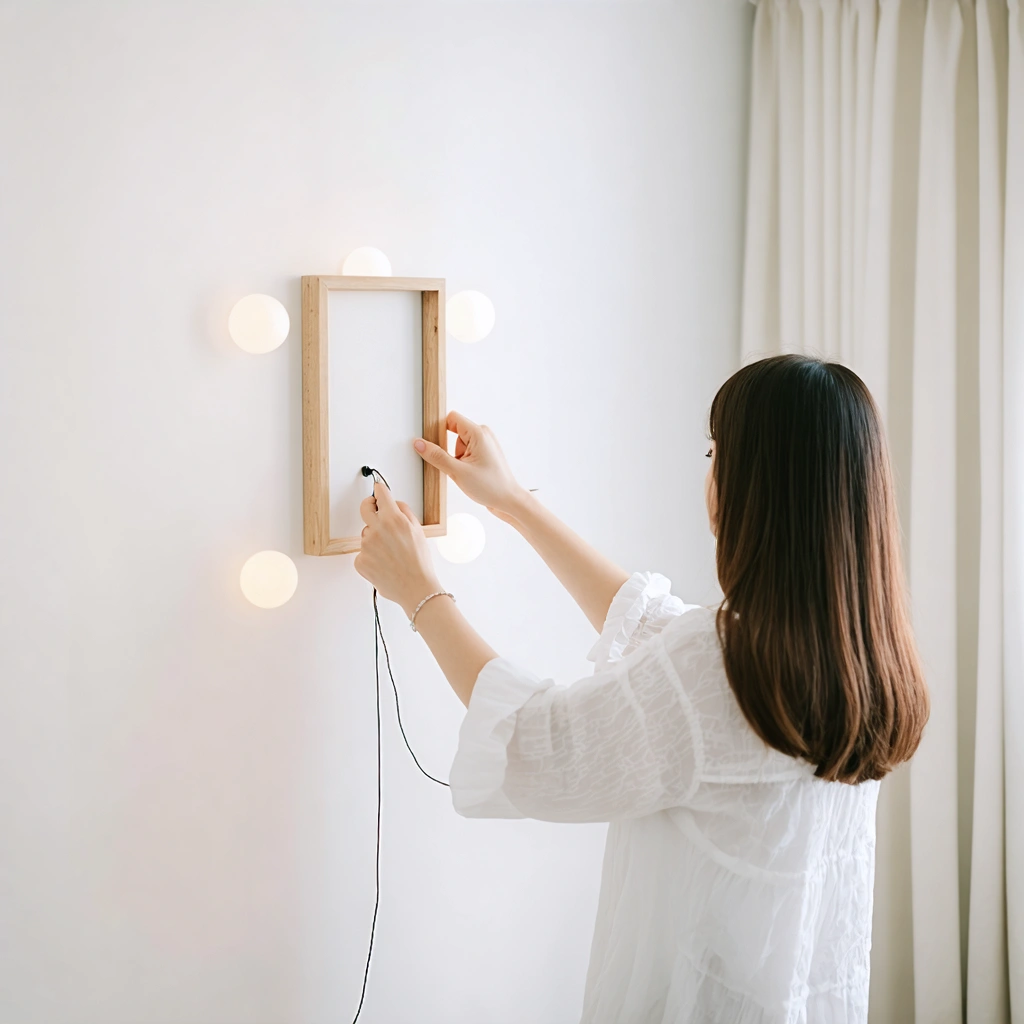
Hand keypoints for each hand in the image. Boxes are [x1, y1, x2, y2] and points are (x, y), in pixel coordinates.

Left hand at [353, 481, 441, 615]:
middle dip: (368, 505)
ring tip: (390, 552)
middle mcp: (377, 529)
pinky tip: (384, 564)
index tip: (378, 490)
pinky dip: (371, 557)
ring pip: (366, 534)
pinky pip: (363, 553)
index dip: (380, 490)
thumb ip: (405, 512)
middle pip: (364, 508)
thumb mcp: (418, 531)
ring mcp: (366, 546)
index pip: (381, 494)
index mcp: (393, 519)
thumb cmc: (419, 562)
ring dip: (374, 538)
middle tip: (373, 508)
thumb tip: (394, 503)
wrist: (416, 588)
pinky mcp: (360, 561)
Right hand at [412, 411, 529, 519]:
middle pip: (453, 431)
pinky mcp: (484, 454)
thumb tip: (420, 444)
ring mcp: (485, 444)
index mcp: (478, 433)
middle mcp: (483, 434)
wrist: (508, 501)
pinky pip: (466, 452)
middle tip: (453, 465)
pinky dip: (461, 462)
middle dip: (448, 448)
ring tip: (464, 473)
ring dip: (455, 457)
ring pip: (458, 443)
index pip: (451, 418)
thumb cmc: (491, 487)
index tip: (431, 442)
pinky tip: (466, 474)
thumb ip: (437, 456)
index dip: (439, 428)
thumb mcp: (458, 472)